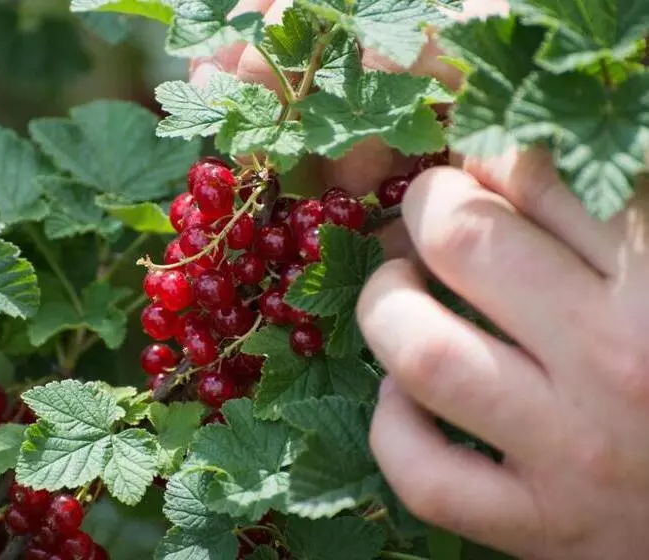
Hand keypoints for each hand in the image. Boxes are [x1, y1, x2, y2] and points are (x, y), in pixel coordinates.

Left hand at [355, 35, 648, 559]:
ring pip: (427, 353)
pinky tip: (404, 397)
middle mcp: (622, 362)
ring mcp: (576, 453)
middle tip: (432, 213)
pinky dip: (393, 430)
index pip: (536, 174)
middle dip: (426, 207)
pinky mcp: (544, 528)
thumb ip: (610, 217)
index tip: (481, 174)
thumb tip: (500, 162)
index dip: (487, 158)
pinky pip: (429, 478)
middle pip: (465, 241)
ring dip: (386, 306)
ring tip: (399, 290)